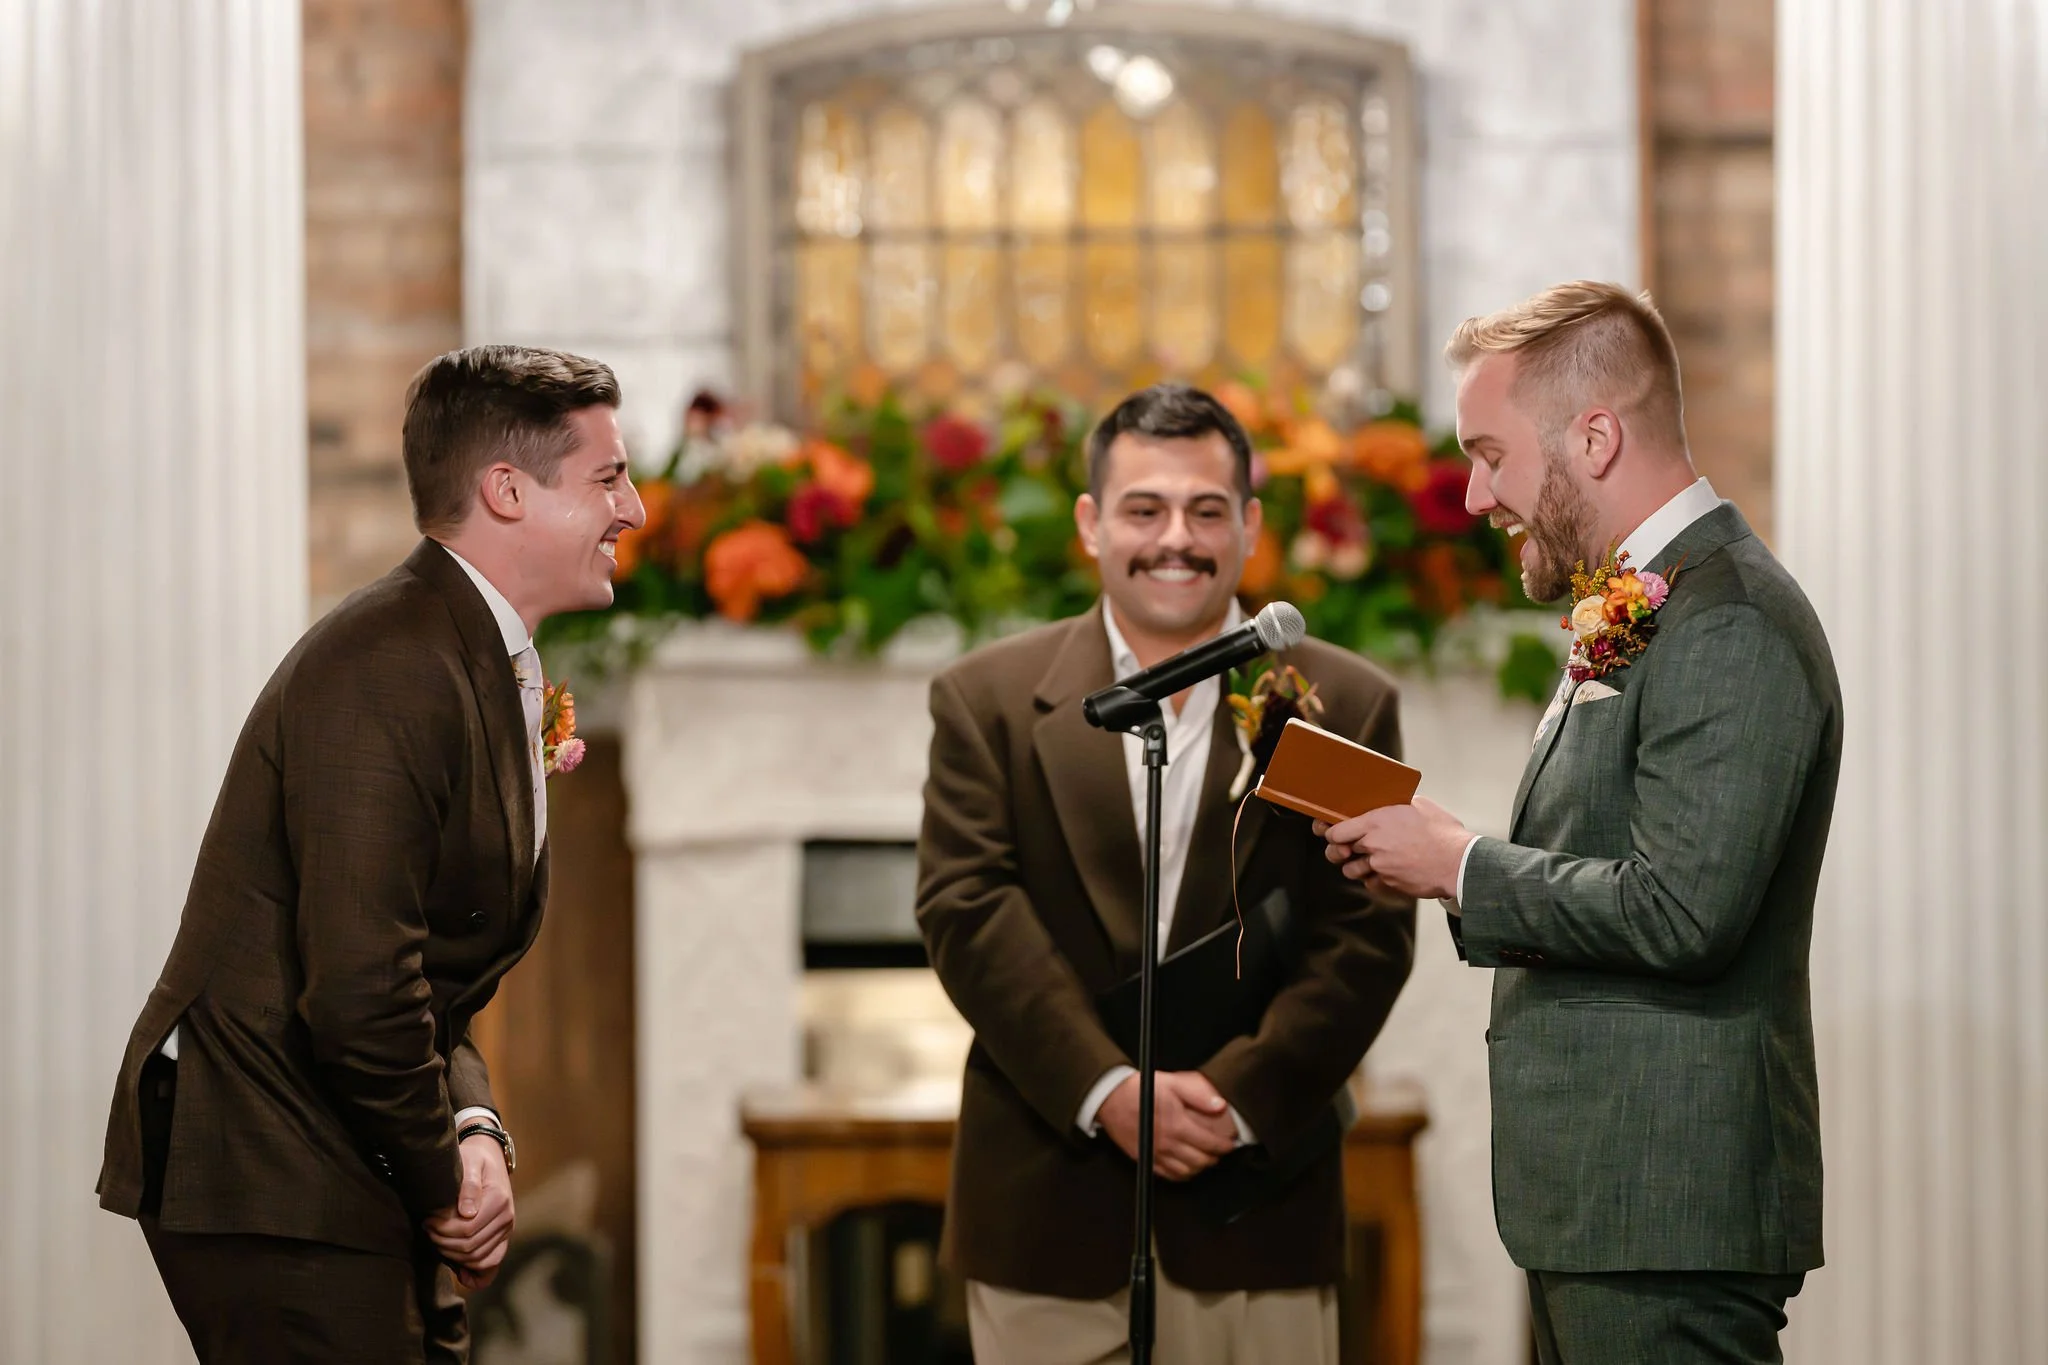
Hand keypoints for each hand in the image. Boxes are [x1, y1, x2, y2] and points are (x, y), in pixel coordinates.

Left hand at [426, 1132, 515, 1285]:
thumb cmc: (474, 1159)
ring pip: (478, 1259)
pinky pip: (492, 1263)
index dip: (442, 1231)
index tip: (427, 1220)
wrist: (488, 1157)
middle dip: (443, 1243)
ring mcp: (506, 1230)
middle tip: (427, 1230)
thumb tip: (467, 1212)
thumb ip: (469, 1184)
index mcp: (499, 1200)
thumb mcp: (470, 1162)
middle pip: (471, 1247)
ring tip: (437, 1241)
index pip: (467, 1230)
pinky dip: (476, 1273)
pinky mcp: (502, 1238)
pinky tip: (460, 1272)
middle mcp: (507, 1219)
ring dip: (453, 1256)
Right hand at [1098, 1071, 1238, 1180]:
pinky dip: (1183, 1175)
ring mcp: (1156, 1154)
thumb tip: (1220, 1106)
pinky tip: (1187, 1167)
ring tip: (1206, 1158)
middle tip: (1220, 1150)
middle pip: (1201, 1161)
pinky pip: (1169, 1175)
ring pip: (1187, 1171)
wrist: (1110, 1098)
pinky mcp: (1146, 1160)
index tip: (1231, 1143)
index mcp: (1177, 1126)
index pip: (1210, 1144)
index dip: (1224, 1145)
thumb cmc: (1140, 1089)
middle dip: (1215, 1157)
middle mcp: (1167, 1144)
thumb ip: (1198, 1094)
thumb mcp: (1172, 1083)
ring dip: (1200, 1167)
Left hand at [1316, 796, 1472, 899]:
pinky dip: (1374, 880)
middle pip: (1338, 851)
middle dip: (1341, 850)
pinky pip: (1370, 884)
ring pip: (1351, 871)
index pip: (1335, 831)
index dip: (1331, 832)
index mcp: (1375, 822)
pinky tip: (1385, 872)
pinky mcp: (1389, 884)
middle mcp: (1372, 845)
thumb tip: (1390, 803)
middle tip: (1348, 848)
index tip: (1335, 833)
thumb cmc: (1442, 832)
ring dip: (1356, 867)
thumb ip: (1397, 805)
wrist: (1458, 863)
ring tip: (1369, 860)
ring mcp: (1379, 867)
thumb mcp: (1420, 806)